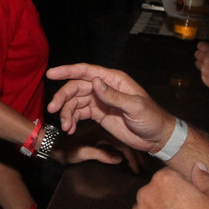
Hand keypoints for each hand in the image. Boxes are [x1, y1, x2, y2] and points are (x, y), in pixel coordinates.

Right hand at [46, 63, 174, 152]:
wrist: (156, 137)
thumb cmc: (151, 118)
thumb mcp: (135, 107)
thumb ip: (114, 95)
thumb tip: (95, 82)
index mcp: (114, 80)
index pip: (87, 71)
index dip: (68, 70)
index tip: (52, 73)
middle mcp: (104, 87)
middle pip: (77, 87)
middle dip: (63, 97)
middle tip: (52, 109)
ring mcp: (100, 101)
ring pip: (76, 101)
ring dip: (67, 112)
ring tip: (65, 127)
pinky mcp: (98, 114)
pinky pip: (80, 113)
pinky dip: (72, 120)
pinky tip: (70, 129)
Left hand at [56, 134, 142, 172]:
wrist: (55, 148)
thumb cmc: (66, 150)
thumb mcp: (82, 153)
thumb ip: (99, 154)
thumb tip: (118, 160)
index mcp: (102, 130)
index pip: (123, 143)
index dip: (132, 157)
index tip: (137, 169)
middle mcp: (104, 129)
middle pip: (125, 141)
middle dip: (135, 155)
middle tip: (141, 169)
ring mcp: (102, 133)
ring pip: (121, 142)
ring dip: (129, 154)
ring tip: (137, 167)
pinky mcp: (99, 137)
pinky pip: (114, 144)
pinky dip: (121, 153)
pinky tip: (124, 161)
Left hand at [194, 41, 208, 118]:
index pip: (200, 44)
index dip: (204, 46)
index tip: (208, 48)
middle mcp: (206, 60)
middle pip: (196, 53)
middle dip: (202, 54)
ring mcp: (203, 70)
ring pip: (197, 63)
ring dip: (201, 62)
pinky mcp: (203, 78)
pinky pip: (200, 72)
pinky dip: (205, 71)